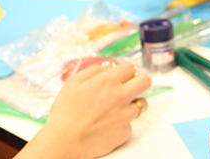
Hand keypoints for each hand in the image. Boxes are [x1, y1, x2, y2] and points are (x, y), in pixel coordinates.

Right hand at [19, 62, 151, 158]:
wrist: (64, 141)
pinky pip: (130, 123)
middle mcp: (122, 96)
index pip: (130, 67)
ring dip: (130, 103)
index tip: (119, 76)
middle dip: (138, 81)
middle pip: (145, 81)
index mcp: (109, 81)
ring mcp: (126, 115)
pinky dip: (122, 122)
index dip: (124, 71)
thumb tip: (110, 68)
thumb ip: (95, 70)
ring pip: (140, 103)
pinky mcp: (125, 132)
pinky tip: (107, 124)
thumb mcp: (74, 82)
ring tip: (114, 109)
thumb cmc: (66, 112)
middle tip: (128, 87)